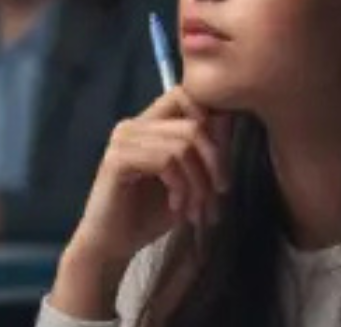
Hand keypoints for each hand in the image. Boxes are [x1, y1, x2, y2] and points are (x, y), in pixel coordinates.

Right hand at [64, 87, 231, 274]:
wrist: (112, 244)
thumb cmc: (149, 213)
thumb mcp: (187, 180)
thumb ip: (202, 150)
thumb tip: (228, 118)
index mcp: (147, 124)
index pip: (184, 95)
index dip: (211, 121)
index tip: (221, 163)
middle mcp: (132, 126)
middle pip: (193, 125)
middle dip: (215, 165)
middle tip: (217, 197)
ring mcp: (122, 141)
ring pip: (183, 146)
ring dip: (199, 184)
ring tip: (196, 210)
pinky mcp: (117, 161)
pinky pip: (166, 161)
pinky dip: (180, 187)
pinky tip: (177, 207)